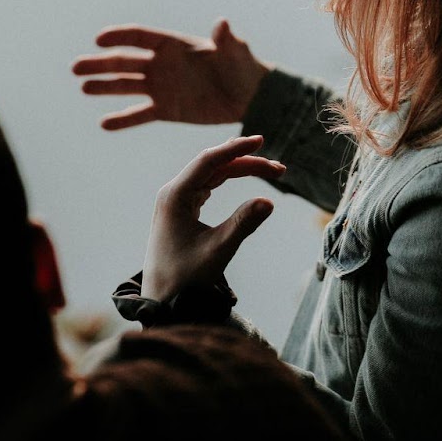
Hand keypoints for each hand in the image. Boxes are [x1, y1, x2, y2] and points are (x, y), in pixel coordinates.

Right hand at [72, 20, 270, 130]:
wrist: (248, 97)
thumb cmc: (243, 67)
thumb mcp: (235, 52)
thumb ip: (226, 40)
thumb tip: (223, 24)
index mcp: (174, 45)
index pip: (140, 37)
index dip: (119, 37)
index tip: (99, 40)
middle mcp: (162, 64)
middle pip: (125, 62)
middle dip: (100, 64)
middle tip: (76, 67)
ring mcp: (161, 87)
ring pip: (127, 86)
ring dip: (104, 87)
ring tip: (84, 88)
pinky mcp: (166, 110)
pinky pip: (140, 114)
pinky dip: (123, 119)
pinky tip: (105, 123)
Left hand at [143, 135, 283, 300]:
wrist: (162, 300)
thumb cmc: (185, 278)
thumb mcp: (218, 251)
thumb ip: (243, 224)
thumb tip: (269, 201)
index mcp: (174, 196)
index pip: (208, 161)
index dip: (236, 149)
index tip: (260, 141)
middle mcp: (173, 193)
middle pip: (213, 165)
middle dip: (246, 162)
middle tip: (279, 170)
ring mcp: (176, 200)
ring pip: (212, 174)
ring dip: (240, 170)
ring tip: (272, 172)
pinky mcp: (182, 210)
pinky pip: (208, 185)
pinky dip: (229, 179)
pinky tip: (245, 174)